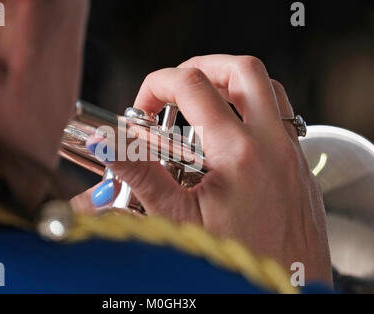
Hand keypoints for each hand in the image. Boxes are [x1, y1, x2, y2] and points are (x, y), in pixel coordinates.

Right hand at [84, 55, 331, 284]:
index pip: (192, 87)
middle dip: (201, 67)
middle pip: (242, 69)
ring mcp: (290, 152)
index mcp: (238, 153)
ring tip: (203, 100)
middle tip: (176, 87)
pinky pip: (281, 114)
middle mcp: (272, 144)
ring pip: (267, 87)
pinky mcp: (297, 164)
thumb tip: (110, 144)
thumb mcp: (178, 219)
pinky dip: (253, 105)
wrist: (288, 289)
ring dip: (231, 83)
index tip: (144, 106)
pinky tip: (232, 129)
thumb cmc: (239, 261)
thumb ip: (141, 174)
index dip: (158, 85)